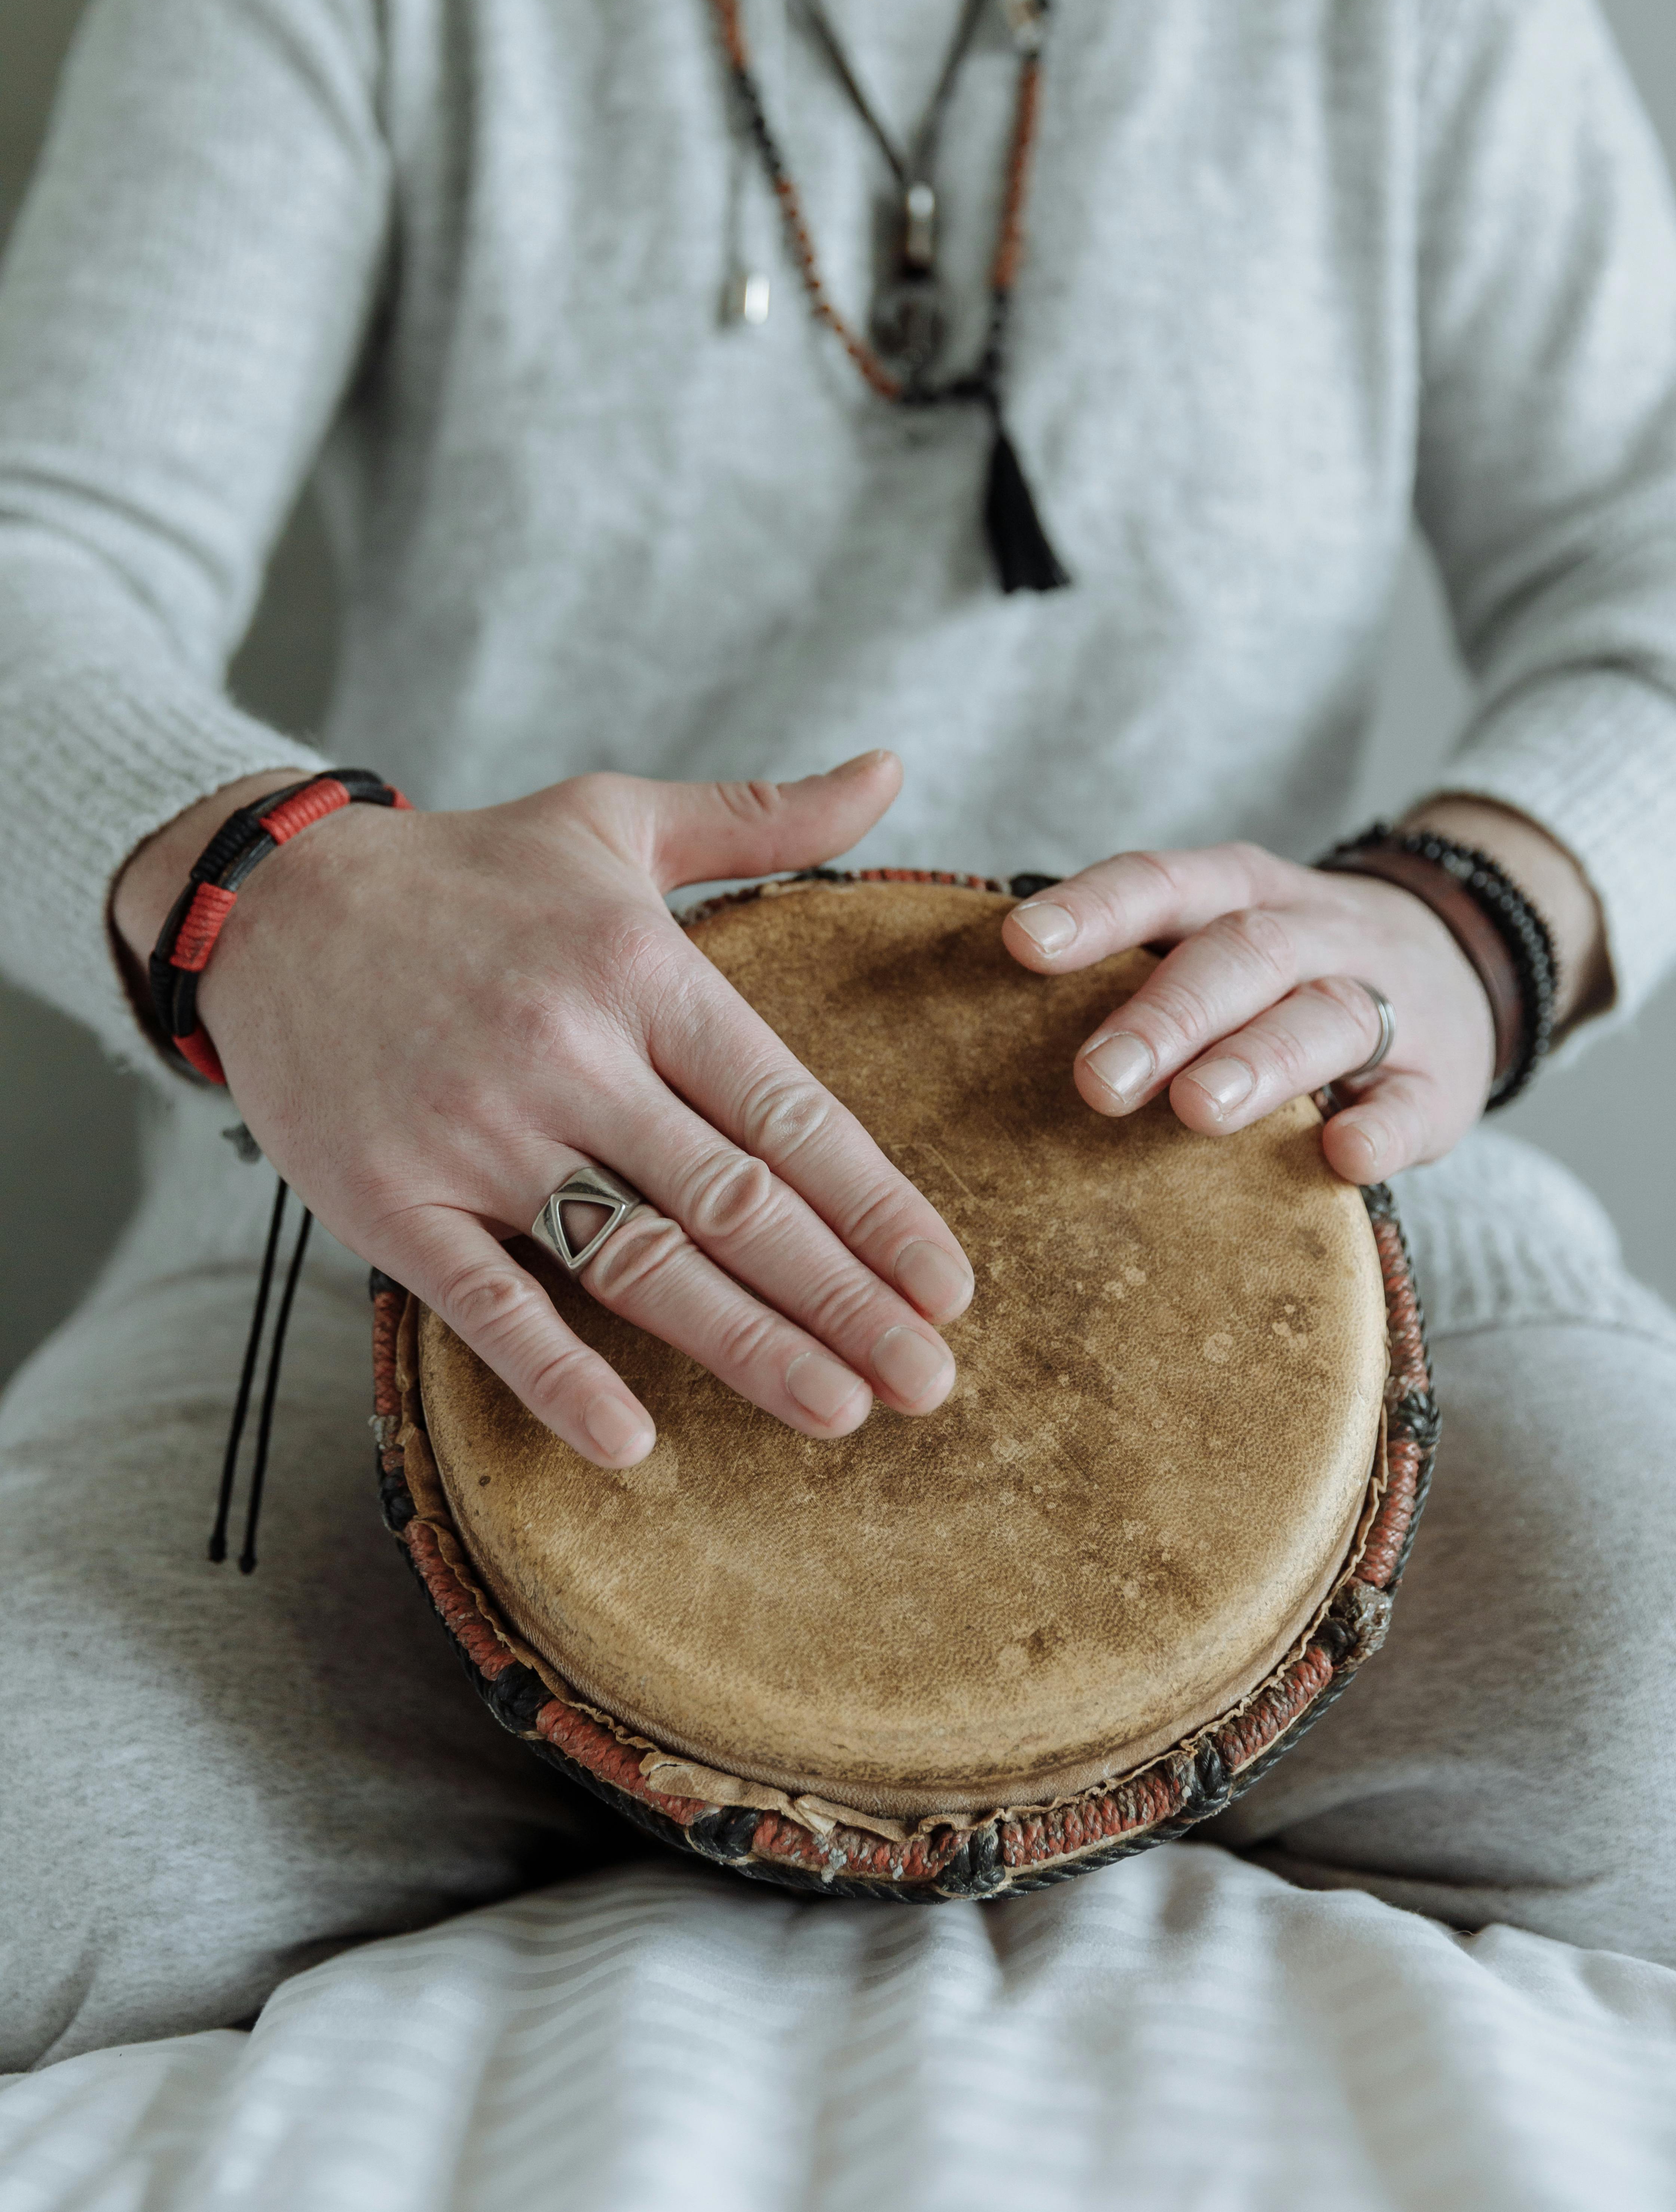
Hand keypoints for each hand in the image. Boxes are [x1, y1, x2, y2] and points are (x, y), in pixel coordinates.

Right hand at [113, 754, 972, 1467]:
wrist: (268, 905)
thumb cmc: (466, 871)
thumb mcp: (613, 817)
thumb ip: (762, 815)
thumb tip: (892, 769)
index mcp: (636, 969)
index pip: (786, 1110)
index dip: (876, 1206)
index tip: (948, 1284)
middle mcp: (565, 1053)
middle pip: (733, 1203)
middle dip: (843, 1299)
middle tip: (931, 1382)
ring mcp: (475, 1135)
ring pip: (636, 1261)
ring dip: (747, 1348)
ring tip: (842, 1411)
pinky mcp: (391, 1200)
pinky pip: (488, 1305)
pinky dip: (558, 1377)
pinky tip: (632, 1442)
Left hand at [1002, 841, 1497, 1184]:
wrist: (1460, 961)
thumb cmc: (1285, 969)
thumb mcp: (1220, 929)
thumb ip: (1132, 956)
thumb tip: (980, 1000)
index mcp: (1243, 892)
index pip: (1163, 884)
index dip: (1095, 909)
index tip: (1022, 944)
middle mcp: (1315, 934)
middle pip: (1240, 956)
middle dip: (1166, 1014)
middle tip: (1097, 1079)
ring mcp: (1388, 1005)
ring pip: (1324, 1018)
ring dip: (1259, 1061)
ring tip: (1197, 1107)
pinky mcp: (1440, 1083)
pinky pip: (1415, 1104)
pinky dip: (1382, 1130)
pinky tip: (1343, 1158)